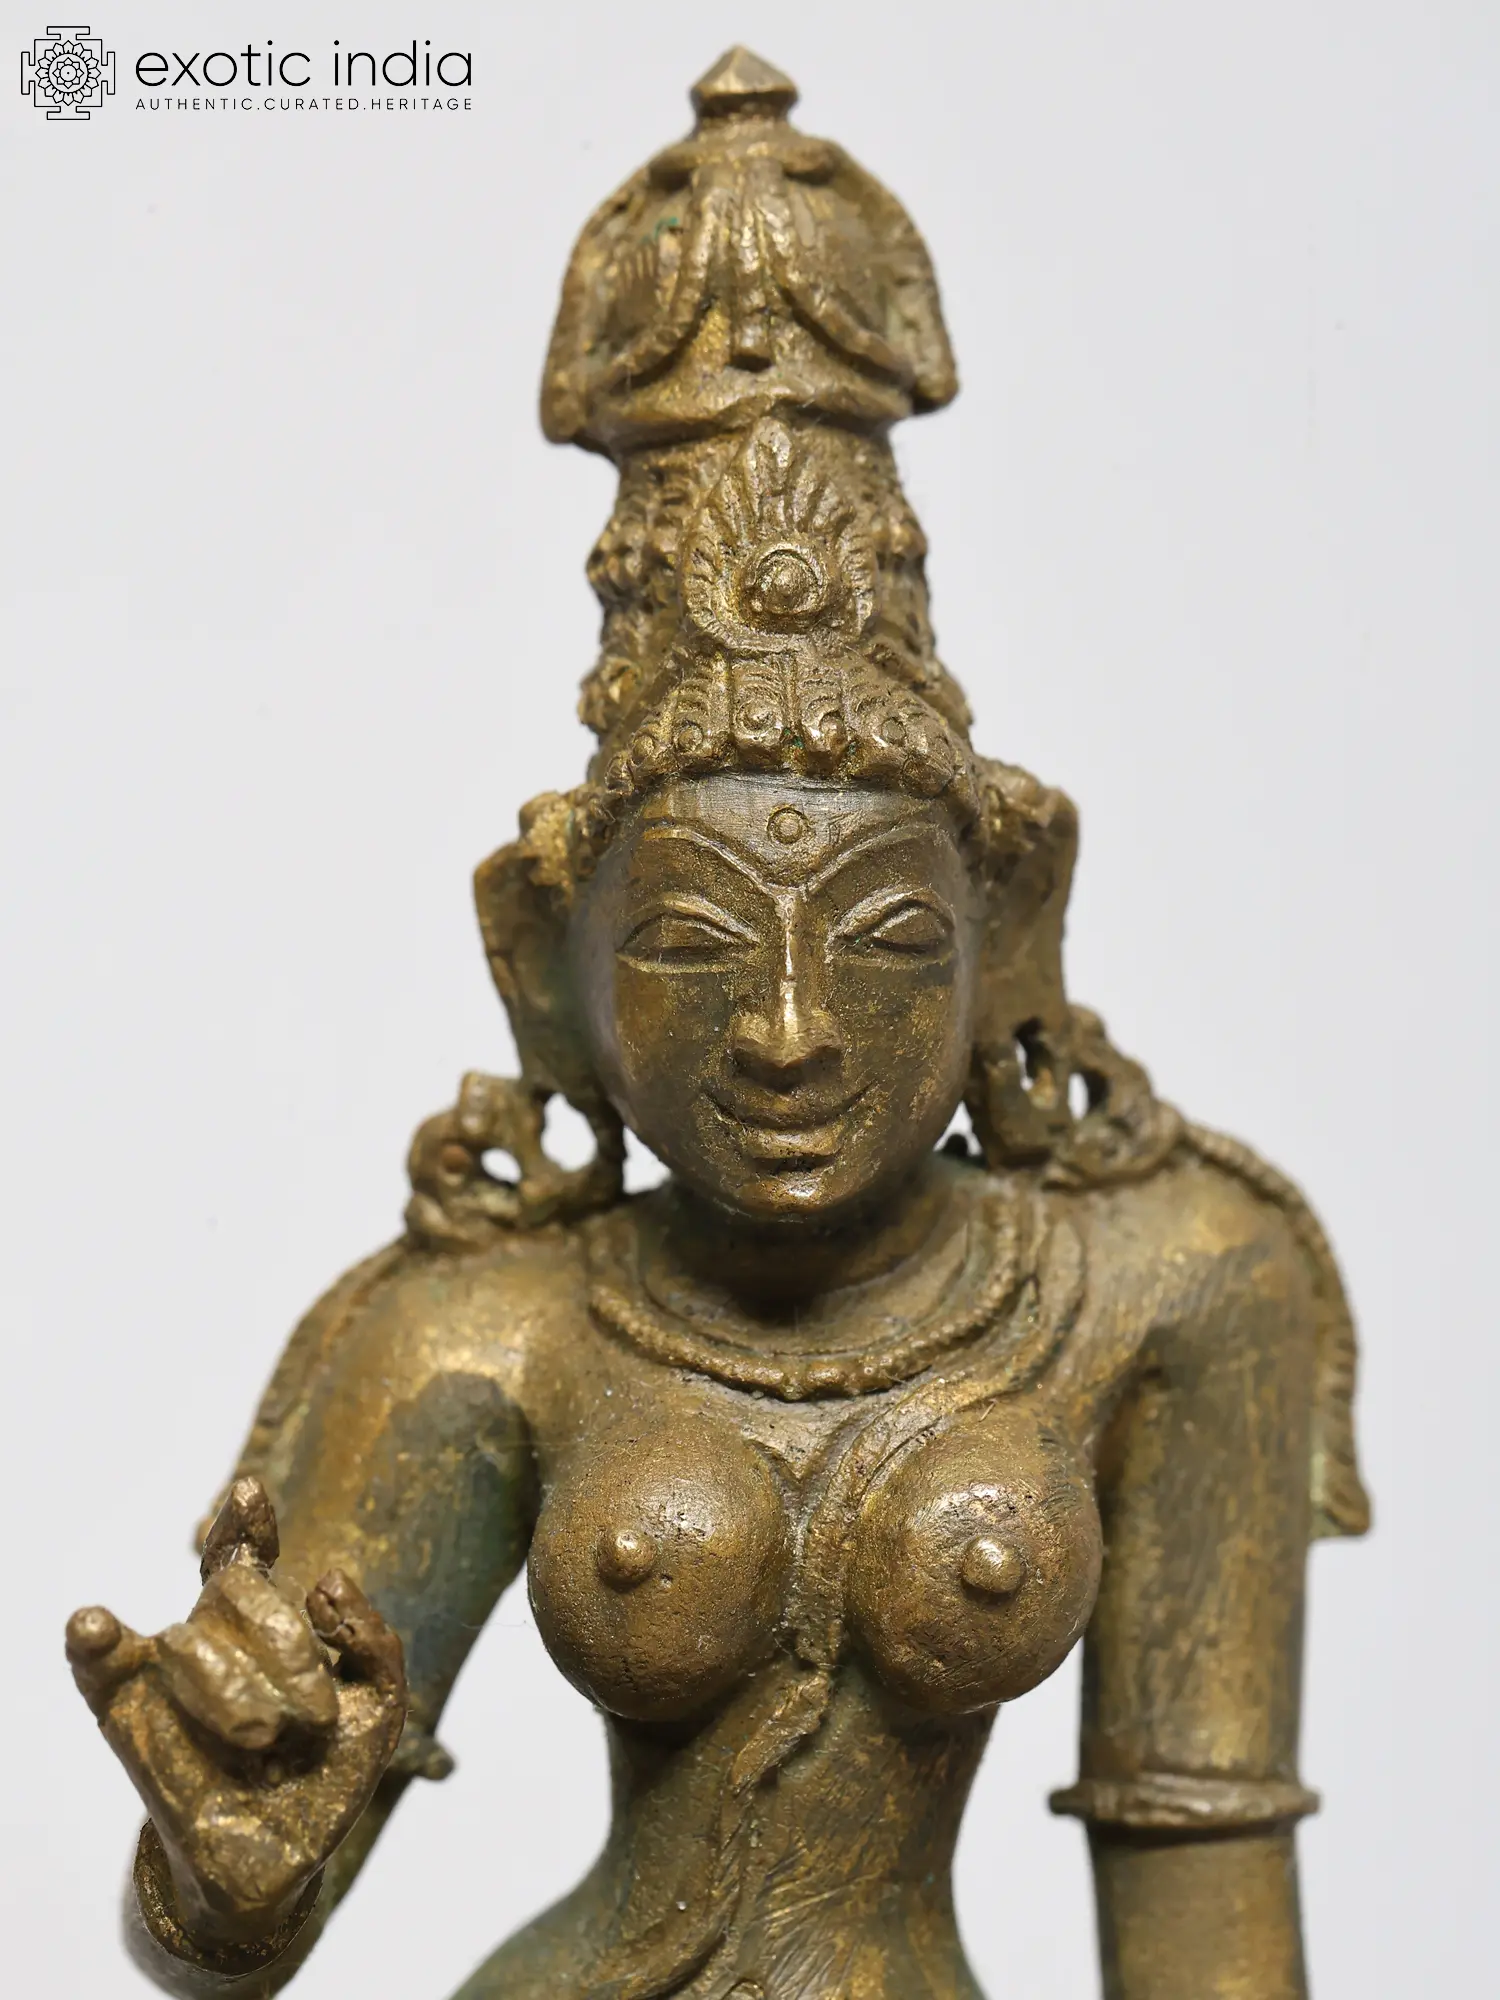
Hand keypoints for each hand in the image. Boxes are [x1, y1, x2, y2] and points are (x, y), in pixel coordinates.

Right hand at [66, 1477, 405, 1963]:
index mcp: (266, 1628)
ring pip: (189, 1639)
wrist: (282, 1863)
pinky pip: (100, 1673)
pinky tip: (94, 1624)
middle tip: (314, 1715)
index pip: (245, 1555)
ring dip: (237, 1689)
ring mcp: (169, 1680)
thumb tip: (325, 1580)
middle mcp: (214, 1642)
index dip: (244, 1523)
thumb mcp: (377, 1708)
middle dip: (284, 1640)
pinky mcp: (130, 1725)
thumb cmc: (323, 1774)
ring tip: (268, 1739)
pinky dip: (93, 1646)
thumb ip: (375, 1642)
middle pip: (236, 1588)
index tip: (250, 1491)